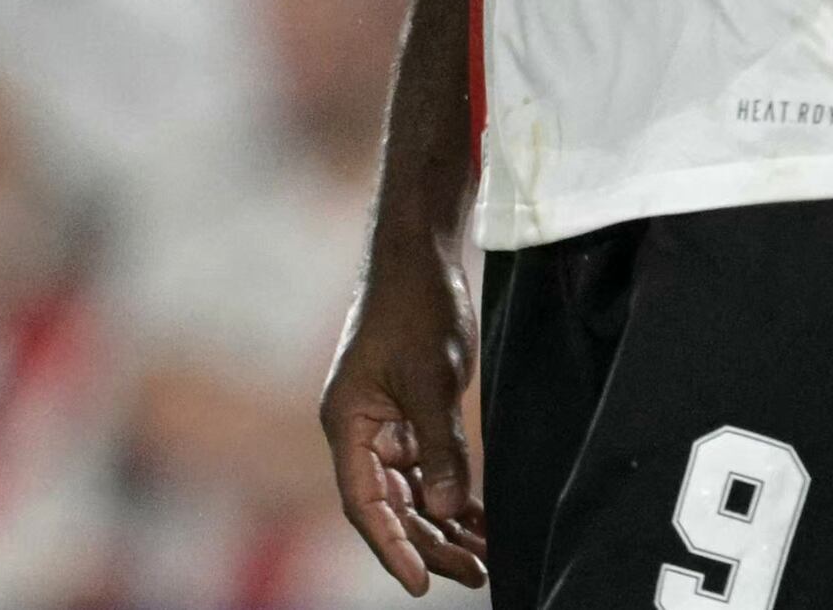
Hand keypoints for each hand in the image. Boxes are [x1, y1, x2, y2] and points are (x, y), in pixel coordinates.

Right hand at [320, 227, 488, 594]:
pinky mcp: (409, 416)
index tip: (422, 583)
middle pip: (390, 506)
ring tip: (485, 558)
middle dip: (430, 543)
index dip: (391, 547)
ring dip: (444, 526)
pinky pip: (428, 471)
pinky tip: (482, 522)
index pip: (364, 502)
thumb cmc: (416, 307)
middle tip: (477, 573)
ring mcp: (384, 425)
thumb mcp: (432, 379)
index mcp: (347, 422)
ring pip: (411, 494)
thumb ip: (439, 448)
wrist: (422, 256)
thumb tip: (445, 511)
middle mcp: (359, 431)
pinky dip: (453, 497)